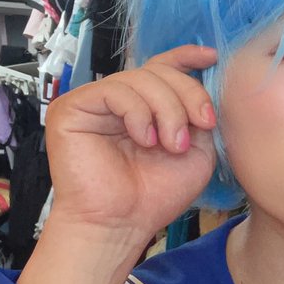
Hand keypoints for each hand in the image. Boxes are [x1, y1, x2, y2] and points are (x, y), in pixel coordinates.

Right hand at [43, 44, 219, 237]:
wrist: (121, 225)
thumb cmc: (152, 197)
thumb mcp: (195, 152)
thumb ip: (198, 117)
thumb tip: (203, 89)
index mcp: (145, 108)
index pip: (162, 68)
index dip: (185, 58)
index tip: (210, 57)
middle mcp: (119, 102)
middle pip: (157, 71)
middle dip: (186, 96)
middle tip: (195, 130)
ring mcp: (95, 103)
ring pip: (139, 78)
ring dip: (166, 110)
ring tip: (170, 144)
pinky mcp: (72, 108)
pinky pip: (114, 90)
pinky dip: (137, 112)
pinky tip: (144, 138)